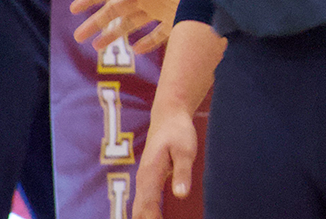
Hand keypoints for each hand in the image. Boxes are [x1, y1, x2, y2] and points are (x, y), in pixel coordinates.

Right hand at [71, 0, 201, 54]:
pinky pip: (157, 36)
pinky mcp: (175, 22)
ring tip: (97, 47)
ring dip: (114, 34)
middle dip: (96, 23)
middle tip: (79, 36)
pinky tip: (135, 50)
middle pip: (116, 11)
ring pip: (130, 24)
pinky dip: (146, 43)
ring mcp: (160, 9)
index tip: (73, 9)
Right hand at [131, 102, 196, 218]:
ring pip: (139, 209)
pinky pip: (144, 203)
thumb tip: (181, 195)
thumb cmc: (178, 132)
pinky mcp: (148, 181)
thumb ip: (182, 172)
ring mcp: (143, 181)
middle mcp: (143, 180)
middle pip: (139, 211)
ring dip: (146, 218)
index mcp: (150, 174)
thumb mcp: (185, 150)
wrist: (168, 117)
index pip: (147, 206)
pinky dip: (148, 214)